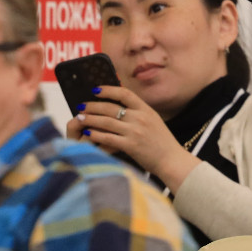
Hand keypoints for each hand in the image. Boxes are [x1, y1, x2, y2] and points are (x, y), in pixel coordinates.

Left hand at [72, 85, 200, 192]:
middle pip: (111, 107)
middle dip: (92, 106)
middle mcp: (140, 118)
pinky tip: (88, 133)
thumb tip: (120, 107)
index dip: (108, 90)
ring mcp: (135, 132)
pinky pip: (109, 138)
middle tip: (81, 106)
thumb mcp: (154, 121)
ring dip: (90, 119)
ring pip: (106, 122)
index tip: (95, 90)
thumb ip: (139, 113)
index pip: (124, 93)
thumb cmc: (162, 142)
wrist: (172, 160)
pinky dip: (96, 135)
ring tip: (79, 118)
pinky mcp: (131, 146)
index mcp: (146, 109)